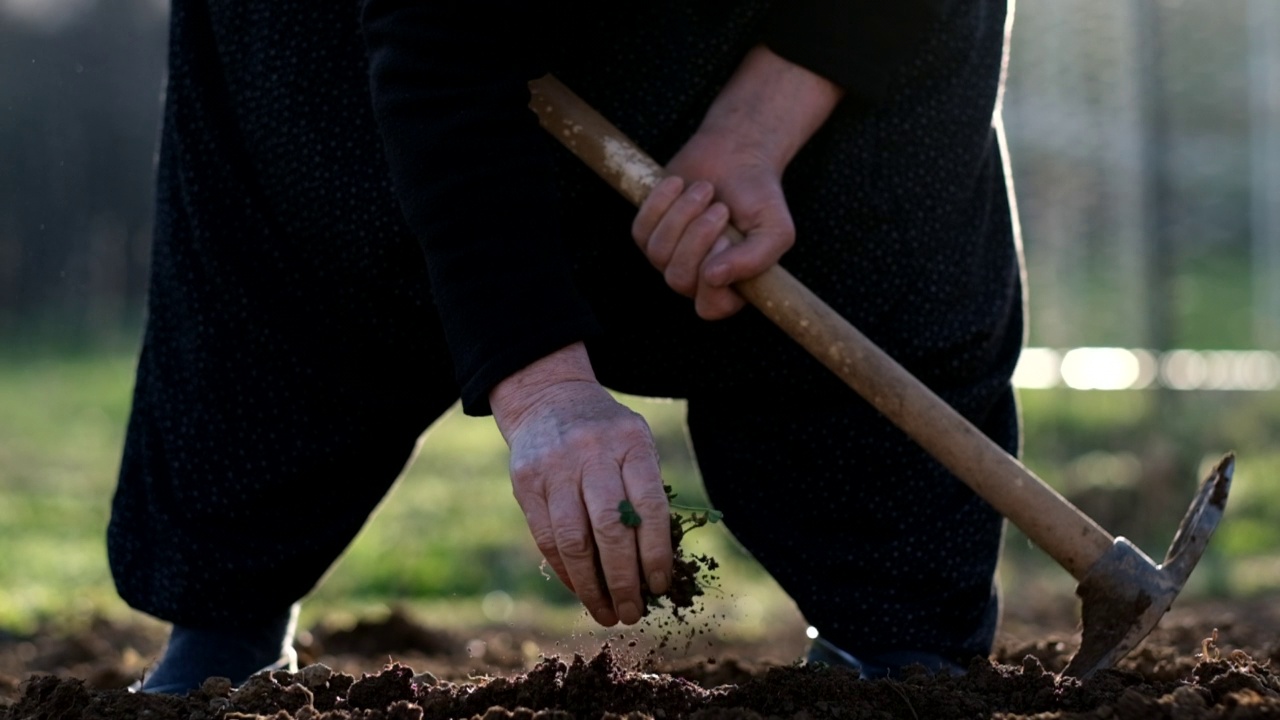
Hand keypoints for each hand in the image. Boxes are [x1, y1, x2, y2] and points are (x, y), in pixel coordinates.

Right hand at [489, 343, 672, 625]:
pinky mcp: (526, 482)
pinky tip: (582, 591)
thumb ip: (645, 493)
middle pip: (610, 528)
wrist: (549, 398)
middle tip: (633, 613)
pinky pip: (547, 539)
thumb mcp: (635, 444)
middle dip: (624, 579)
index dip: (656, 552)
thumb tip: (657, 566)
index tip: (661, 586)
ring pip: (574, 541)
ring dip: (592, 586)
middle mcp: (592, 452)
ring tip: (607, 612)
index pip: (648, 506)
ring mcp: (555, 467)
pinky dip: (567, 572)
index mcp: (630, 442)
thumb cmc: (607, 434)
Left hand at [630, 45, 842, 320]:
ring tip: (705, 190)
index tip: (729, 237)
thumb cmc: (759, 196)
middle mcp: (696, 278)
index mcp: (729, 287)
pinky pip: (642, 230)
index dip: (713, 275)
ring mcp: (669, 257)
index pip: (709, 307)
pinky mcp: (648, 231)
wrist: (737, 155)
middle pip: (679, 279)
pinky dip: (661, 201)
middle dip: (698, 236)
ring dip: (683, 214)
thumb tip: (713, 277)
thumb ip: (755, 260)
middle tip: (720, 208)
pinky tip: (680, 184)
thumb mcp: (775, 230)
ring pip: (659, 253)